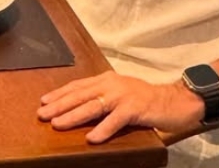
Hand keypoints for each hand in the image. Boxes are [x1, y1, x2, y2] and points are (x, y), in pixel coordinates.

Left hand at [38, 71, 203, 143]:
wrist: (177, 101)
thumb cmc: (146, 99)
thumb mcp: (120, 91)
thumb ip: (102, 95)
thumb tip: (78, 104)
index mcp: (106, 79)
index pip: (77, 86)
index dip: (59, 94)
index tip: (43, 101)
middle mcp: (111, 85)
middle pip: (80, 95)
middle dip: (59, 105)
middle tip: (42, 114)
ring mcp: (123, 96)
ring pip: (92, 106)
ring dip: (73, 116)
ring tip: (58, 124)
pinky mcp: (135, 109)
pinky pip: (115, 120)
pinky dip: (103, 129)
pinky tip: (91, 138)